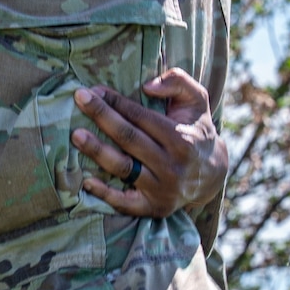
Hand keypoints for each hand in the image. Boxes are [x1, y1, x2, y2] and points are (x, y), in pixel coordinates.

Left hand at [71, 69, 227, 218]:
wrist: (213, 174)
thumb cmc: (196, 129)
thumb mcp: (197, 100)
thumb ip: (178, 82)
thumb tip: (147, 86)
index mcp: (181, 137)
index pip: (140, 116)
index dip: (115, 101)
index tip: (92, 90)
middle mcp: (172, 164)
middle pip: (129, 138)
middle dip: (101, 116)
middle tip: (79, 98)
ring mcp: (163, 188)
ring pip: (123, 167)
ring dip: (97, 151)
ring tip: (76, 135)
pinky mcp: (154, 207)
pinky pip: (125, 202)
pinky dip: (105, 193)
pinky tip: (86, 181)